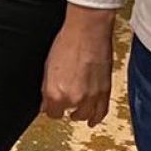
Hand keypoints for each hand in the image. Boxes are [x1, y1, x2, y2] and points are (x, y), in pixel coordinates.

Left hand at [40, 5, 114, 126]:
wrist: (88, 30)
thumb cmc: (68, 41)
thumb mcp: (48, 66)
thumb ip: (46, 88)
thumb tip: (46, 102)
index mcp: (56, 92)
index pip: (52, 113)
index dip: (50, 108)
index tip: (50, 105)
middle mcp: (74, 98)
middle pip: (68, 113)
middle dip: (64, 107)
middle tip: (63, 100)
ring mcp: (91, 96)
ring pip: (85, 115)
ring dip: (80, 113)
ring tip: (77, 111)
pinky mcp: (105, 91)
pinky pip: (101, 111)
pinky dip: (97, 117)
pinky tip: (93, 120)